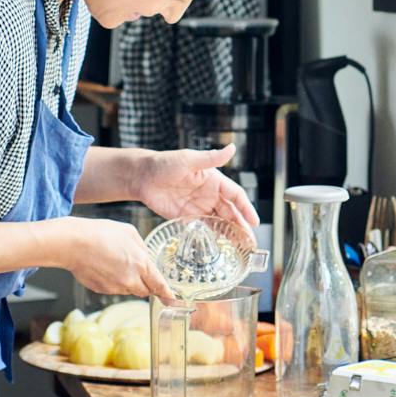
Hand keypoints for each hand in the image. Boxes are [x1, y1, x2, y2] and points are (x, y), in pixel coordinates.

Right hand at [60, 217, 171, 297]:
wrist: (74, 243)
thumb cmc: (101, 233)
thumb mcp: (129, 232)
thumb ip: (142, 247)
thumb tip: (145, 257)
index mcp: (140, 264)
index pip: (159, 285)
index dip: (167, 294)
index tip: (173, 300)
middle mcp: (130, 280)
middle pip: (145, 290)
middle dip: (144, 283)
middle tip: (133, 268)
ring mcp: (115, 287)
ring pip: (128, 289)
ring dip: (127, 281)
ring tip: (113, 262)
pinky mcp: (102, 291)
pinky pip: (114, 289)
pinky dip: (112, 281)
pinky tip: (104, 267)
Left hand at [133, 146, 258, 238]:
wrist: (141, 177)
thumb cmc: (164, 163)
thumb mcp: (189, 160)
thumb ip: (211, 158)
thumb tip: (232, 148)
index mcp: (213, 180)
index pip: (235, 195)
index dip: (246, 208)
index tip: (254, 222)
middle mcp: (209, 194)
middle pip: (231, 212)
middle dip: (242, 226)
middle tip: (251, 242)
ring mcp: (199, 207)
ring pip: (220, 222)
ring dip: (231, 233)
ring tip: (241, 248)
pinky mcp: (187, 218)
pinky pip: (205, 229)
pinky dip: (215, 237)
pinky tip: (222, 246)